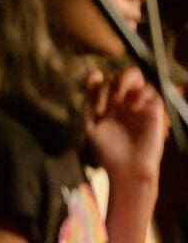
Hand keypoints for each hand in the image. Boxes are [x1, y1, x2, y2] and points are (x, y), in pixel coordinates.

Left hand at [84, 67, 164, 184]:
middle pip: (116, 76)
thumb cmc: (107, 151)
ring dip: (123, 83)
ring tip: (118, 100)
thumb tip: (94, 81)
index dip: (93, 81)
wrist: (127, 167)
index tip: (92, 100)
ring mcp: (136, 102)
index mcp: (103, 103)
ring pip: (134, 75)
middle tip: (105, 104)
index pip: (98, 81)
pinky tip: (133, 107)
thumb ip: (90, 104)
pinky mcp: (152, 107)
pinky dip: (139, 94)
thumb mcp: (91, 126)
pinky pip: (149, 90)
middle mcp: (120, 100)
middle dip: (109, 84)